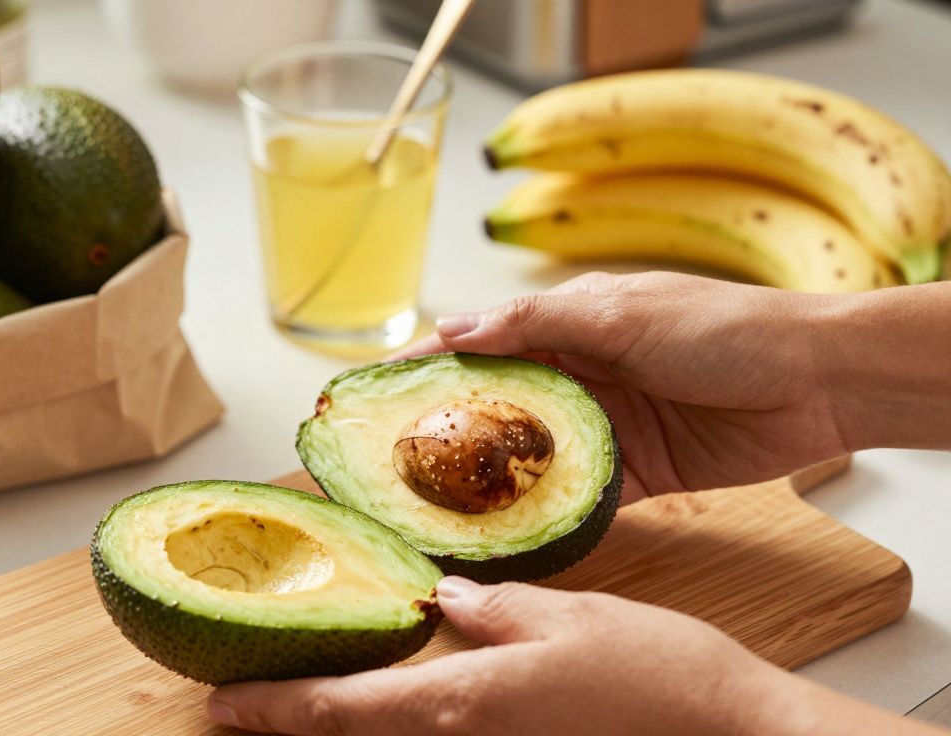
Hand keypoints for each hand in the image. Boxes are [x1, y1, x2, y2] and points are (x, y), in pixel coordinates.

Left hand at [208, 578, 934, 735]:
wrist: (726, 733)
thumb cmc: (654, 674)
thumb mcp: (565, 614)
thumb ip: (493, 609)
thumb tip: (445, 601)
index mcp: (463, 702)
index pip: (342, 711)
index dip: (273, 709)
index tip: (218, 705)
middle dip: (294, 719)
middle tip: (238, 698)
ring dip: (341, 721)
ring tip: (295, 690)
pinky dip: (396, 720)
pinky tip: (389, 696)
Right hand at [395, 271, 851, 498]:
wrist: (815, 381)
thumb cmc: (721, 327)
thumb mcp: (617, 312)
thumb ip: (535, 326)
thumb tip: (453, 329)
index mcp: (569, 327)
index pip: (480, 345)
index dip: (425, 366)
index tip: (371, 393)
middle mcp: (580, 376)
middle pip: (495, 408)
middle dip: (444, 435)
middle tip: (390, 468)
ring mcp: (605, 429)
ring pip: (531, 459)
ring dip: (490, 483)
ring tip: (433, 510)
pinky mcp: (637, 475)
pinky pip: (579, 499)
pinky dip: (547, 516)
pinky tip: (507, 536)